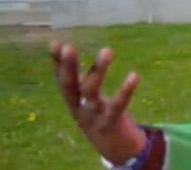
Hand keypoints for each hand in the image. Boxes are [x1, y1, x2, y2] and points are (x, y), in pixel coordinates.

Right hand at [49, 41, 146, 163]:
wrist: (112, 147)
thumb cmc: (97, 114)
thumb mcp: (84, 96)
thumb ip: (76, 75)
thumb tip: (62, 48)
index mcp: (72, 100)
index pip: (61, 79)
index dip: (57, 62)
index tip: (55, 43)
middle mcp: (78, 107)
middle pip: (69, 86)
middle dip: (67, 66)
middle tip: (68, 47)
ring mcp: (93, 116)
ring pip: (91, 92)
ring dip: (98, 70)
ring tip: (107, 50)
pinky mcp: (111, 122)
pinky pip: (118, 105)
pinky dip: (126, 90)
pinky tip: (134, 75)